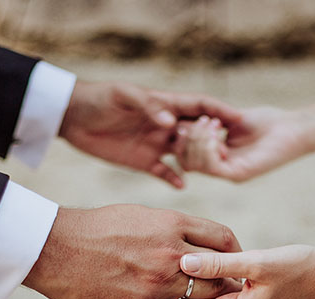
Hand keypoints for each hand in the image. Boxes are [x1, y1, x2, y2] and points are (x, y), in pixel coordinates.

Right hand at [23, 205, 241, 298]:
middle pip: (221, 271)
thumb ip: (172, 228)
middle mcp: (171, 253)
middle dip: (221, 280)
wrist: (55, 249)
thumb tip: (197, 243)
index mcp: (171, 224)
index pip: (223, 238)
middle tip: (215, 289)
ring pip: (205, 298)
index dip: (232, 253)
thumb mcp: (140, 216)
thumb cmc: (95, 230)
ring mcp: (158, 283)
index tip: (229, 264)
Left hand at [58, 81, 243, 188]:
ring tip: (214, 171)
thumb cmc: (99, 98)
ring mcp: (156, 144)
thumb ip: (149, 106)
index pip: (200, 106)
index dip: (220, 110)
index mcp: (165, 104)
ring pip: (186, 154)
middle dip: (216, 140)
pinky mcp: (144, 161)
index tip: (241, 118)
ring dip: (200, 161)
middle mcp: (166, 124)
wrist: (73, 116)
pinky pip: (165, 172)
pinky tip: (183, 187)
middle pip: (198, 132)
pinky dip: (175, 179)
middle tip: (232, 152)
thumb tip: (172, 120)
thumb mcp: (123, 96)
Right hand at [172, 107, 313, 182]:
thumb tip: (187, 118)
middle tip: (204, 121)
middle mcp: (221, 167)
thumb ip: (212, 120)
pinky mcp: (239, 174)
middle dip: (188, 138)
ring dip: (198, 140)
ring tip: (212, 124)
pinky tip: (218, 133)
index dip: (183, 136)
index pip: (185, 154)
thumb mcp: (232, 117)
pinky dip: (209, 147)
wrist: (293, 128)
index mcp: (218, 155)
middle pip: (186, 162)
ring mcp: (229, 172)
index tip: (193, 117)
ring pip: (194, 165)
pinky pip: (211, 167)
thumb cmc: (268, 122)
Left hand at [179, 244, 314, 298]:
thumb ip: (218, 264)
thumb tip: (184, 262)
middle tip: (218, 256)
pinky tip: (250, 273)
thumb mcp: (256, 262)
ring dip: (223, 284)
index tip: (198, 257)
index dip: (192, 279)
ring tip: (238, 264)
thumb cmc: (299, 267)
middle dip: (208, 283)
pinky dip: (237, 289)